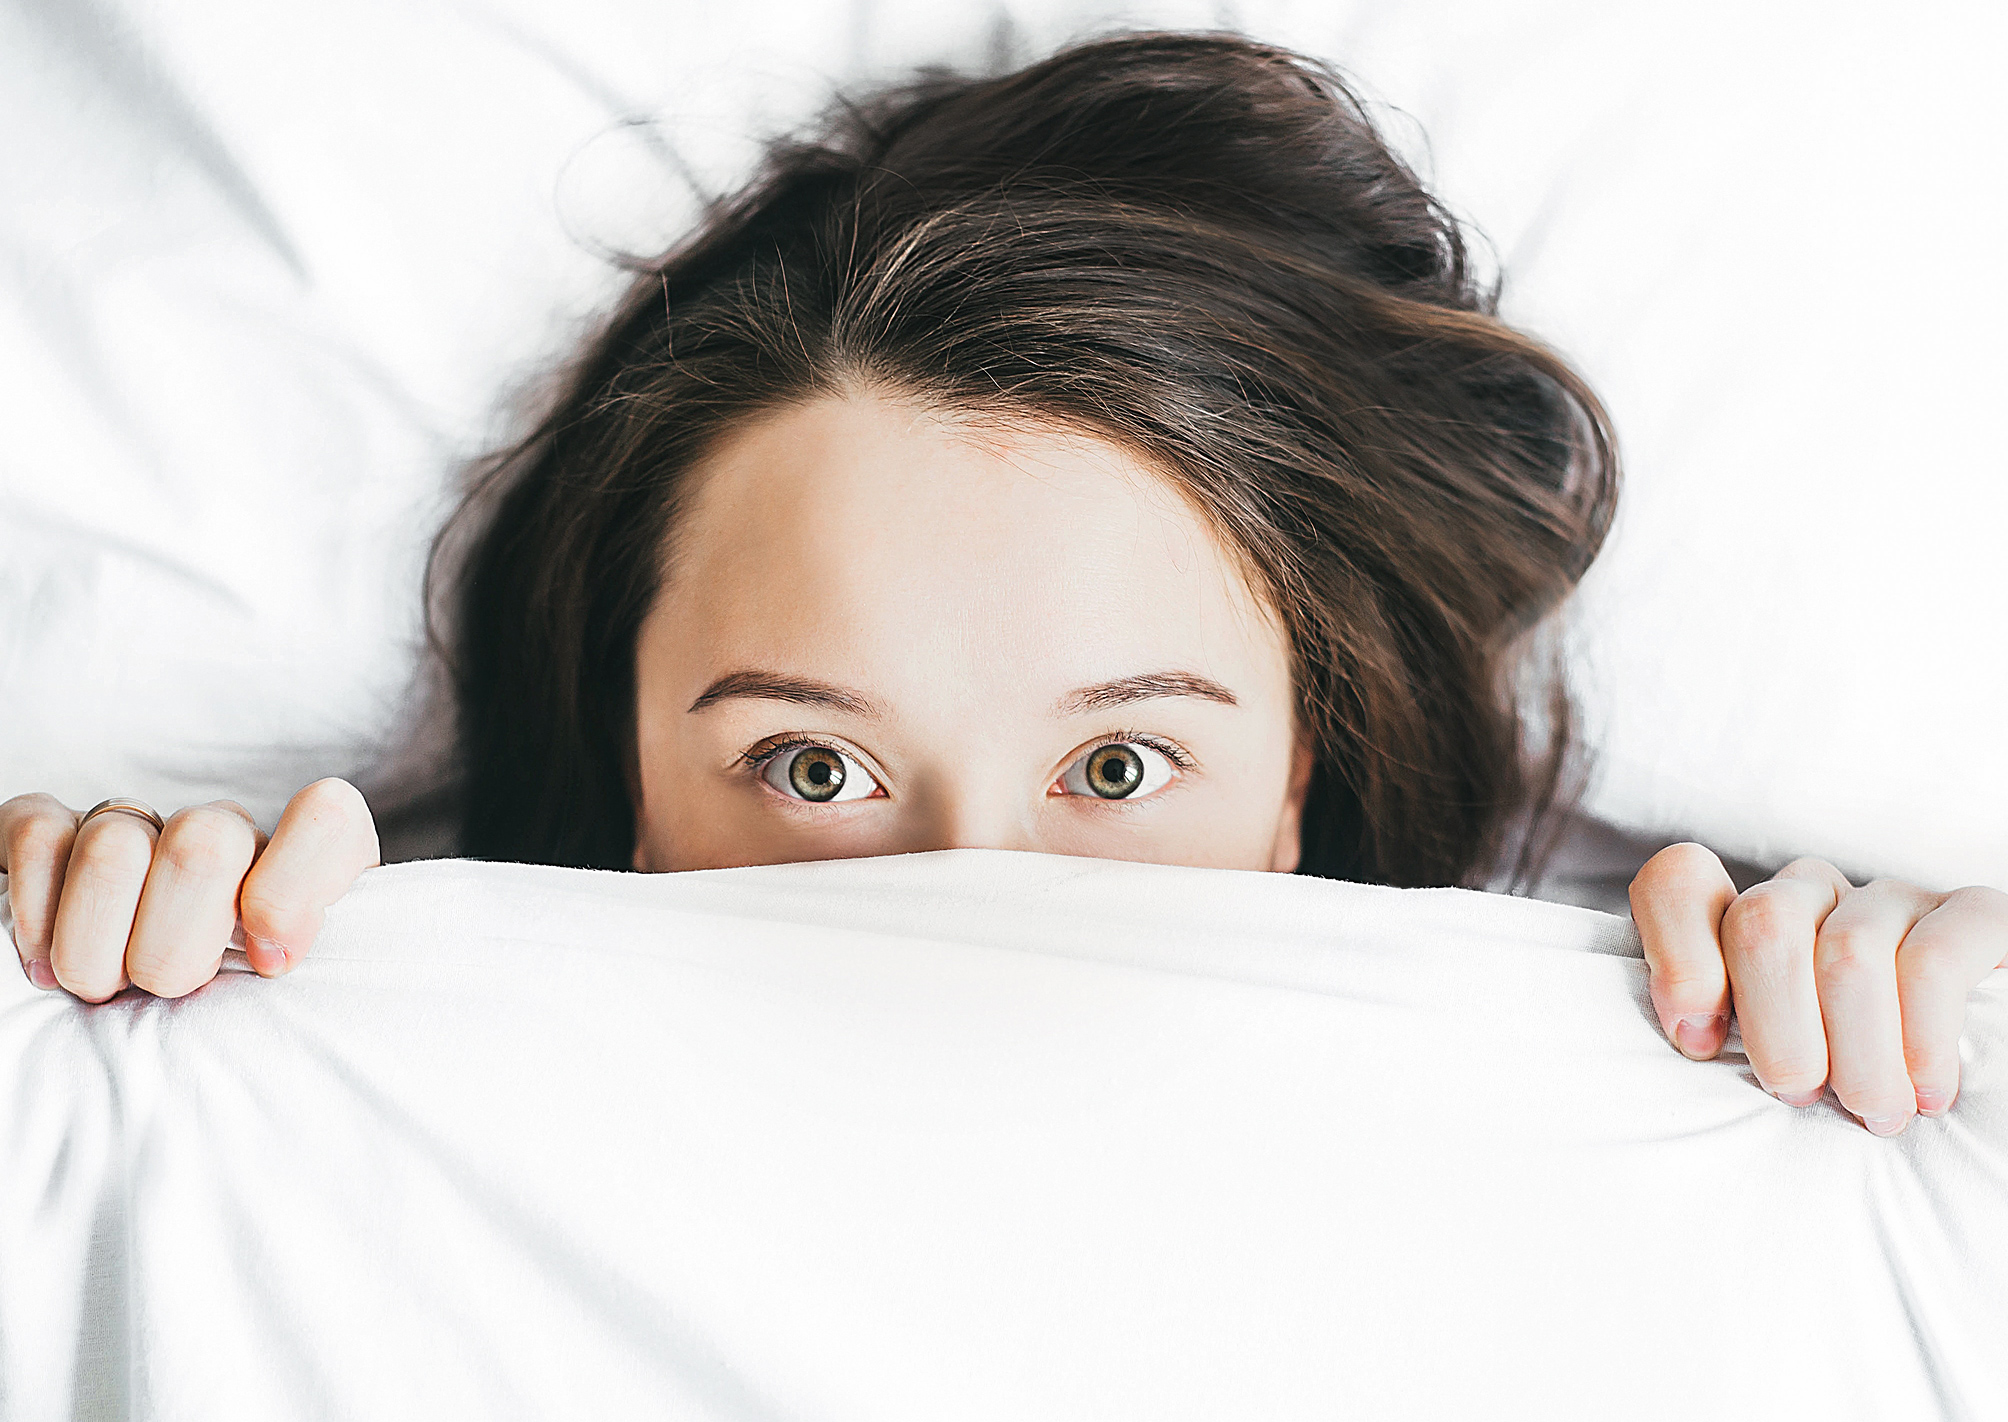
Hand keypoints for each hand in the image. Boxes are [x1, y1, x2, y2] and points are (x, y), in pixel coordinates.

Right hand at [1, 778, 379, 1001]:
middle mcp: (224, 834)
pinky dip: (37, 915)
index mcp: (301, 868)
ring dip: (98, 947)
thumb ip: (306, 978)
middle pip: (204, 846)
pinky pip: (39, 838)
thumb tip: (274, 955)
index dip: (293, 890)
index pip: (326, 820)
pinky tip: (47, 963)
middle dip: (174, 947)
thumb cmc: (235, 1016)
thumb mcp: (292, 1007)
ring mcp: (139, 826)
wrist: (140, 1011)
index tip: (269, 962)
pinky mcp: (55, 831)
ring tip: (106, 987)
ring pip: (114, 847)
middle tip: (167, 990)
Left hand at [1630, 844, 2007, 1134]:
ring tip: (1874, 1112)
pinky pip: (1933, 962)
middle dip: (1777, 1027)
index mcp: (1745, 920)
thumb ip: (1714, 1036)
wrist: (1971, 1095)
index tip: (1701, 1043)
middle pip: (1764, 922)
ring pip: (1848, 952)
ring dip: (1857, 1053)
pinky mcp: (1973, 916)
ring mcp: (1891, 899)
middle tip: (1800, 1095)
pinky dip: (1922, 1038)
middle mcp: (1814, 893)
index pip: (1679, 882)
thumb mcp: (1764, 1064)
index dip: (1678, 957)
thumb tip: (1692, 1039)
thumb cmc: (1840, 1088)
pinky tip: (1927, 1091)